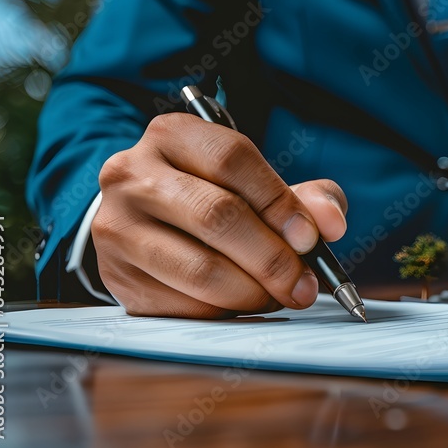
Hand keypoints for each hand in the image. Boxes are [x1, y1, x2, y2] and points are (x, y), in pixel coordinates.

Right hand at [92, 113, 347, 317]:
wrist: (145, 221)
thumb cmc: (213, 195)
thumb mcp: (260, 184)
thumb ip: (306, 197)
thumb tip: (331, 223)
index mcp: (172, 135)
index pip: (232, 160)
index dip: (279, 202)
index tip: (311, 238)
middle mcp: (132, 175)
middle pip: (217, 216)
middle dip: (273, 258)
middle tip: (304, 283)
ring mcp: (117, 228)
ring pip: (200, 270)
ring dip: (253, 292)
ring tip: (279, 295)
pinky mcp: (116, 277)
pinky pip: (183, 306)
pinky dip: (225, 312)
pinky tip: (242, 303)